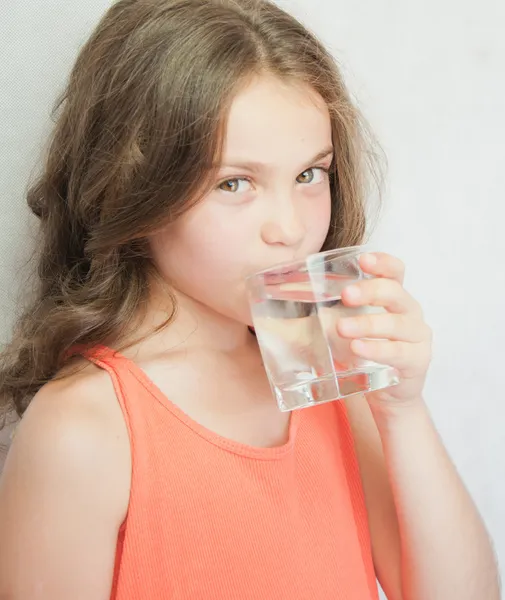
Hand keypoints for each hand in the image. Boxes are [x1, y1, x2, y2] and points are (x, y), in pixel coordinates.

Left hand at [337, 252, 431, 416]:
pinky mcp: (417, 361)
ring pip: (396, 323)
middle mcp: (409, 312)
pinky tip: (358, 349)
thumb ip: (325, 312)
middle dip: (369, 291)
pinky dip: (377, 349)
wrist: (386, 394)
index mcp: (394, 298)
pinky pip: (398, 352)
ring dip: (367, 323)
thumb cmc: (364, 353)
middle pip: (395, 292)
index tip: (363, 260)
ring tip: (342, 328)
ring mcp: (417, 337)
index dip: (382, 262)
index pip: (395, 271)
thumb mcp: (347, 327)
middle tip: (345, 295)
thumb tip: (276, 299)